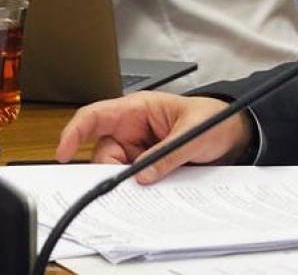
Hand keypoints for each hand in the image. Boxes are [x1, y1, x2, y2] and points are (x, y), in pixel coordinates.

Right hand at [56, 93, 253, 183]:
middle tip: (126, 182)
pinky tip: (151, 189)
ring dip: (126, 180)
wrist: (235, 134)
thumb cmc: (214, 119)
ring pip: (115, 170)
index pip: (95, 116)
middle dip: (109, 169)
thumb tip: (142, 175)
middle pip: (101, 152)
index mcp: (138, 109)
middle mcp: (132, 128)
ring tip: (151, 180)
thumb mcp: (194, 133)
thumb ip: (169, 153)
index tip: (63, 152)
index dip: (74, 132)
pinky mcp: (146, 164)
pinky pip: (132, 179)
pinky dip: (137, 187)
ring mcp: (138, 148)